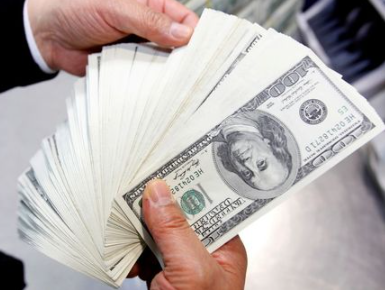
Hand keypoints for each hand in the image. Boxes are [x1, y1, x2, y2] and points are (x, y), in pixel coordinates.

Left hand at [27, 0, 197, 74]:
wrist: (48, 35)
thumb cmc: (77, 9)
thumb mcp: (116, 7)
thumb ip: (150, 20)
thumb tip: (184, 35)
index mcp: (153, 7)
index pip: (185, 20)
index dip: (198, 36)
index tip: (207, 54)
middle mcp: (151, 30)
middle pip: (179, 46)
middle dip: (187, 59)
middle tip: (198, 77)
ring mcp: (141, 51)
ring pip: (165, 65)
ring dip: (170, 75)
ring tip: (182, 88)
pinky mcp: (130, 69)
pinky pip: (147, 78)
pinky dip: (153, 85)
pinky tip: (160, 93)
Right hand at [129, 179, 246, 288]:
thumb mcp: (192, 270)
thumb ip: (175, 230)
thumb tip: (158, 192)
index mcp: (224, 248)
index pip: (208, 205)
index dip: (188, 186)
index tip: (168, 167)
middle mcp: (204, 253)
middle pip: (178, 216)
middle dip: (156, 209)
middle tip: (136, 196)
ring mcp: (181, 265)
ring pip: (157, 234)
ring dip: (139, 234)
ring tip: (128, 235)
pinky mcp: (161, 275)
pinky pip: (144, 252)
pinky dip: (132, 254)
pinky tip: (130, 261)